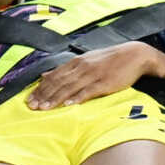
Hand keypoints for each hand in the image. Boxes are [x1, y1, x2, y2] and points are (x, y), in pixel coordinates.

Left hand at [24, 44, 164, 110]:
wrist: (135, 55)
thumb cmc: (110, 60)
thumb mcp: (86, 60)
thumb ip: (66, 69)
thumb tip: (45, 75)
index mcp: (77, 62)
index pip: (54, 76)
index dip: (40, 89)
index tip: (29, 100)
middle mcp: (82, 67)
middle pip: (58, 83)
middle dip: (43, 95)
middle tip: (31, 107)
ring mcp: (93, 75)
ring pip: (70, 88)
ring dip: (55, 99)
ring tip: (44, 109)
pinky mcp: (105, 83)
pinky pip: (89, 91)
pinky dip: (77, 98)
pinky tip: (68, 105)